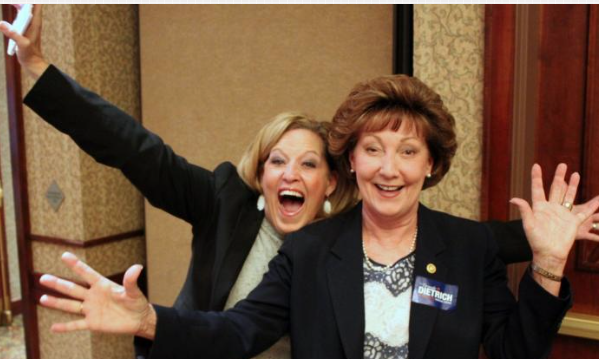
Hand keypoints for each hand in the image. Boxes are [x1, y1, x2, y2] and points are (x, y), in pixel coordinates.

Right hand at [0, 4, 48, 78]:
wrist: (32, 63)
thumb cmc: (30, 54)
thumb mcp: (21, 44)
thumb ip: (13, 34)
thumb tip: (1, 23)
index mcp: (35, 24)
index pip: (37, 6)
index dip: (33, 1)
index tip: (22, 0)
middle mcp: (33, 22)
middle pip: (30, 5)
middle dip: (22, 2)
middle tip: (11, 1)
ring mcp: (29, 25)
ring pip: (24, 9)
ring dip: (19, 4)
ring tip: (11, 2)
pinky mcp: (24, 28)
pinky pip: (20, 15)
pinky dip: (16, 10)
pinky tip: (13, 6)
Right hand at [39, 252, 155, 338]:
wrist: (138, 319)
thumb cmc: (136, 302)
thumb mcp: (134, 291)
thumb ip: (131, 280)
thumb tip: (138, 267)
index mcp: (102, 285)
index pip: (87, 273)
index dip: (76, 265)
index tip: (65, 255)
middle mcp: (93, 296)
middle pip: (73, 289)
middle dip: (58, 284)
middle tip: (43, 278)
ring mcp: (91, 310)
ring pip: (70, 306)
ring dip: (57, 302)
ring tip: (42, 298)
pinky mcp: (93, 323)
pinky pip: (76, 325)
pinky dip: (65, 327)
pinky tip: (53, 328)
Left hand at [510, 164, 598, 272]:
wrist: (549, 253)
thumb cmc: (536, 241)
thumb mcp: (528, 225)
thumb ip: (524, 210)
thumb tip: (513, 199)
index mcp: (539, 208)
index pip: (538, 189)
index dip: (537, 178)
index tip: (536, 165)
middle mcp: (551, 208)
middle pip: (556, 189)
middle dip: (559, 177)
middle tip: (562, 164)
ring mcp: (563, 214)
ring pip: (569, 195)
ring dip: (573, 185)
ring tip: (575, 174)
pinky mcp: (573, 221)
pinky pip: (584, 211)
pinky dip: (592, 205)